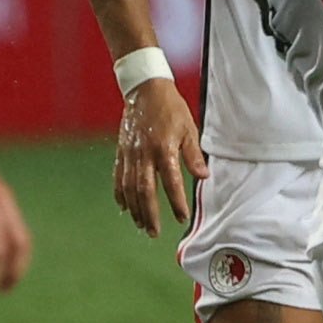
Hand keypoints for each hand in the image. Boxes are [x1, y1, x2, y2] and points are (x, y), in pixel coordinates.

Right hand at [114, 76, 208, 234]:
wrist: (144, 90)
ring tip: (141, 225)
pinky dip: (121, 194)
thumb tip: (204, 177)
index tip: (181, 217)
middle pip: (144, 191)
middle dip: (149, 213)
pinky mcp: (121, 152)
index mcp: (164, 148)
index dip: (176, 201)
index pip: (171, 182)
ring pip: (129, 188)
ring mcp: (129, 154)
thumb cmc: (171, 109)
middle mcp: (144, 154)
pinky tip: (125, 208)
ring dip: (135, 209)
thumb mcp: (189, 129)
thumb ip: (194, 155)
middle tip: (154, 232)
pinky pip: (118, 177)